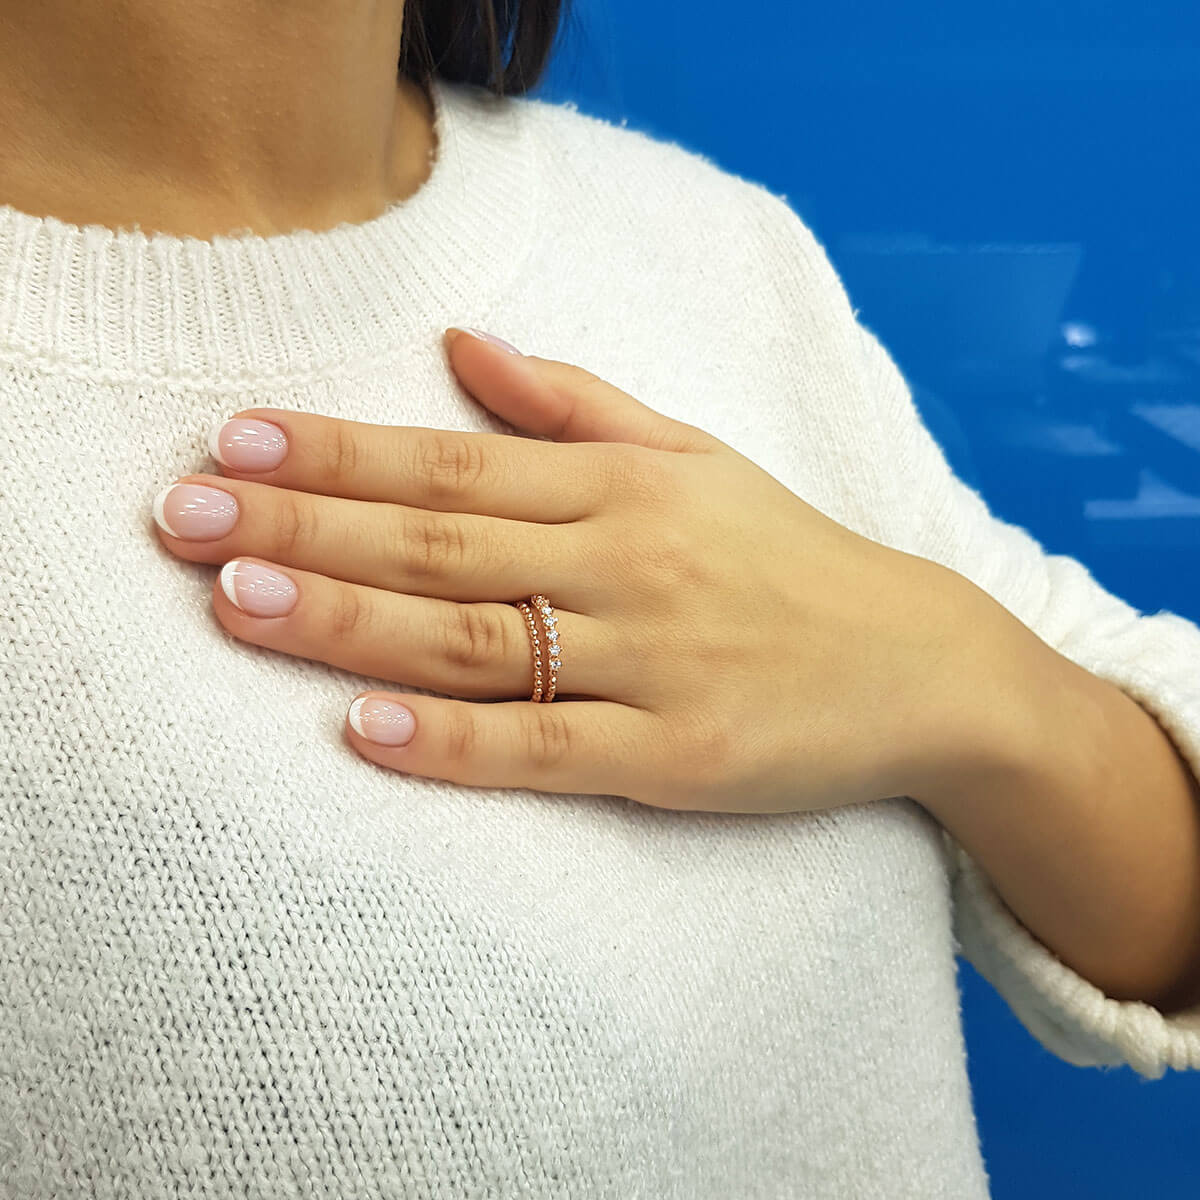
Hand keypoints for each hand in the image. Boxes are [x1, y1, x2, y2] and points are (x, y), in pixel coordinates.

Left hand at [151, 327, 968, 813]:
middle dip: (303, 525)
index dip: (339, 449)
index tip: (235, 439)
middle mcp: (626, 565)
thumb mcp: (698, 456)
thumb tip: (469, 342)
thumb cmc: (792, 558)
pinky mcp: (675, 756)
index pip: (453, 459)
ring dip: (347, 620)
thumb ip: (578, 404)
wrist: (920, 663)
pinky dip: (451, 743)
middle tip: (182, 518)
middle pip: (439, 541)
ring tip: (235, 599)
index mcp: (624, 488)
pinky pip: (543, 750)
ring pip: (472, 641)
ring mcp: (649, 664)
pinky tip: (361, 730)